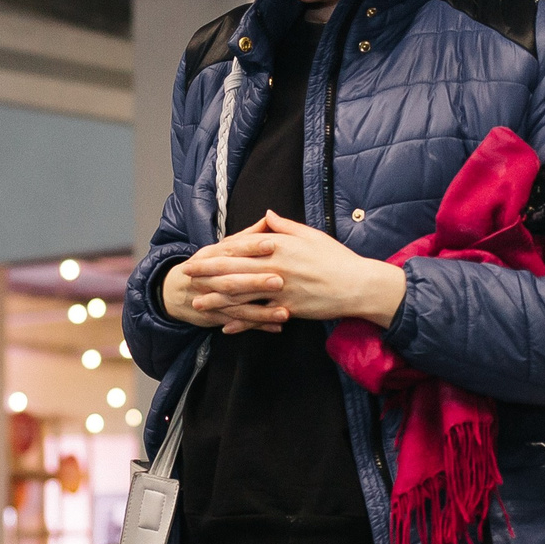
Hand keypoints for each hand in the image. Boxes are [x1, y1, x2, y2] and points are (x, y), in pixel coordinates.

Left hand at [167, 215, 405, 334]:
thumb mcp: (311, 234)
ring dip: (216, 300)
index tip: (200, 253)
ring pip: (241, 295)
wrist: (357, 285)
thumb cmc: (335, 258)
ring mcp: (280, 289)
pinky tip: (225, 327)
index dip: (217, 251)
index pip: (240, 247)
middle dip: (207, 273)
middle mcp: (275, 267)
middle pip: (234, 270)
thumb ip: (284, 227)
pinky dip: (241, 322)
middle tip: (187, 276)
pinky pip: (259, 316)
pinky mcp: (288, 308)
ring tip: (197, 303)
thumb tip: (266, 216)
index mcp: (279, 246)